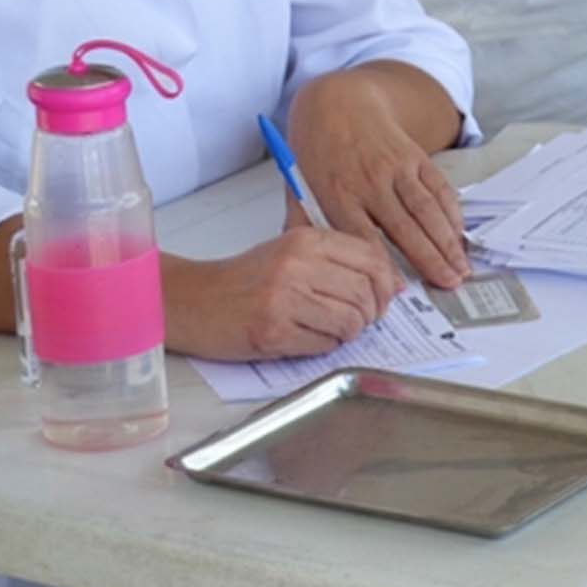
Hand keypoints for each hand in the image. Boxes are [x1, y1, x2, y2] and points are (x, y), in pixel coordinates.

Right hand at [162, 229, 399, 360]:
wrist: (192, 300)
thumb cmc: (245, 279)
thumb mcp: (293, 253)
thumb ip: (341, 263)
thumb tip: (393, 285)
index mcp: (306, 240)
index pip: (372, 258)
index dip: (387, 283)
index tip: (385, 297)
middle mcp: (297, 265)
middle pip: (365, 292)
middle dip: (371, 313)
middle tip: (361, 320)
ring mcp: (284, 298)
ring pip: (350, 320)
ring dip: (350, 332)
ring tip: (333, 329)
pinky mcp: (272, 331)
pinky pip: (324, 343)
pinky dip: (326, 346)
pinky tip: (311, 338)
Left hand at [289, 71, 470, 287]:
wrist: (338, 104)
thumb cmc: (316, 154)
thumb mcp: (298, 190)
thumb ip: (305, 227)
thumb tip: (314, 268)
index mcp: (338, 196)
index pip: (365, 239)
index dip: (385, 267)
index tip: (400, 291)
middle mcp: (370, 183)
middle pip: (406, 229)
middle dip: (431, 260)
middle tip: (450, 285)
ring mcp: (397, 168)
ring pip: (428, 210)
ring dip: (448, 242)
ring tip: (461, 268)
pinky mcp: (415, 157)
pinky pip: (439, 189)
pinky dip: (452, 213)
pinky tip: (459, 235)